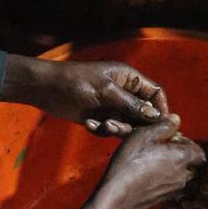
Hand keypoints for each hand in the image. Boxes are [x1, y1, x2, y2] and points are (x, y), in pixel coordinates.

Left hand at [6, 57, 169, 134]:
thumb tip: (156, 117)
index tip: (160, 126)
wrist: (46, 89)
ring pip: (127, 124)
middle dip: (135, 124)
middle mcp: (124, 93)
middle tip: (120, 128)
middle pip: (143, 113)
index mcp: (129, 78)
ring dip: (116, 129)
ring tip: (103, 125)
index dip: (160, 109)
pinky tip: (88, 124)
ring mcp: (112, 106)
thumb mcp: (107, 92)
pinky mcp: (100, 118)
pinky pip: (110, 130)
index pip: (155, 93)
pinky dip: (101, 130)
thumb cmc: (76, 82)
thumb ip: (132, 105)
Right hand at [76, 119, 204, 208]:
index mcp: (182, 158)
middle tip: (163, 149)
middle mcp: (183, 176)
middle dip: (181, 156)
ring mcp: (173, 190)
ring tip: (153, 161)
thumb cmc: (131, 162)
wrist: (117, 195)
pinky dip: (164, 179)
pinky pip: (169, 186)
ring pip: (181, 176)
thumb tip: (176, 119)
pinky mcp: (163, 199)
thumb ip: (164, 126)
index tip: (172, 139)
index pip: (199, 152)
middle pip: (191, 165)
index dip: (188, 143)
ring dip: (173, 168)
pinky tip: (146, 174)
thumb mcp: (145, 135)